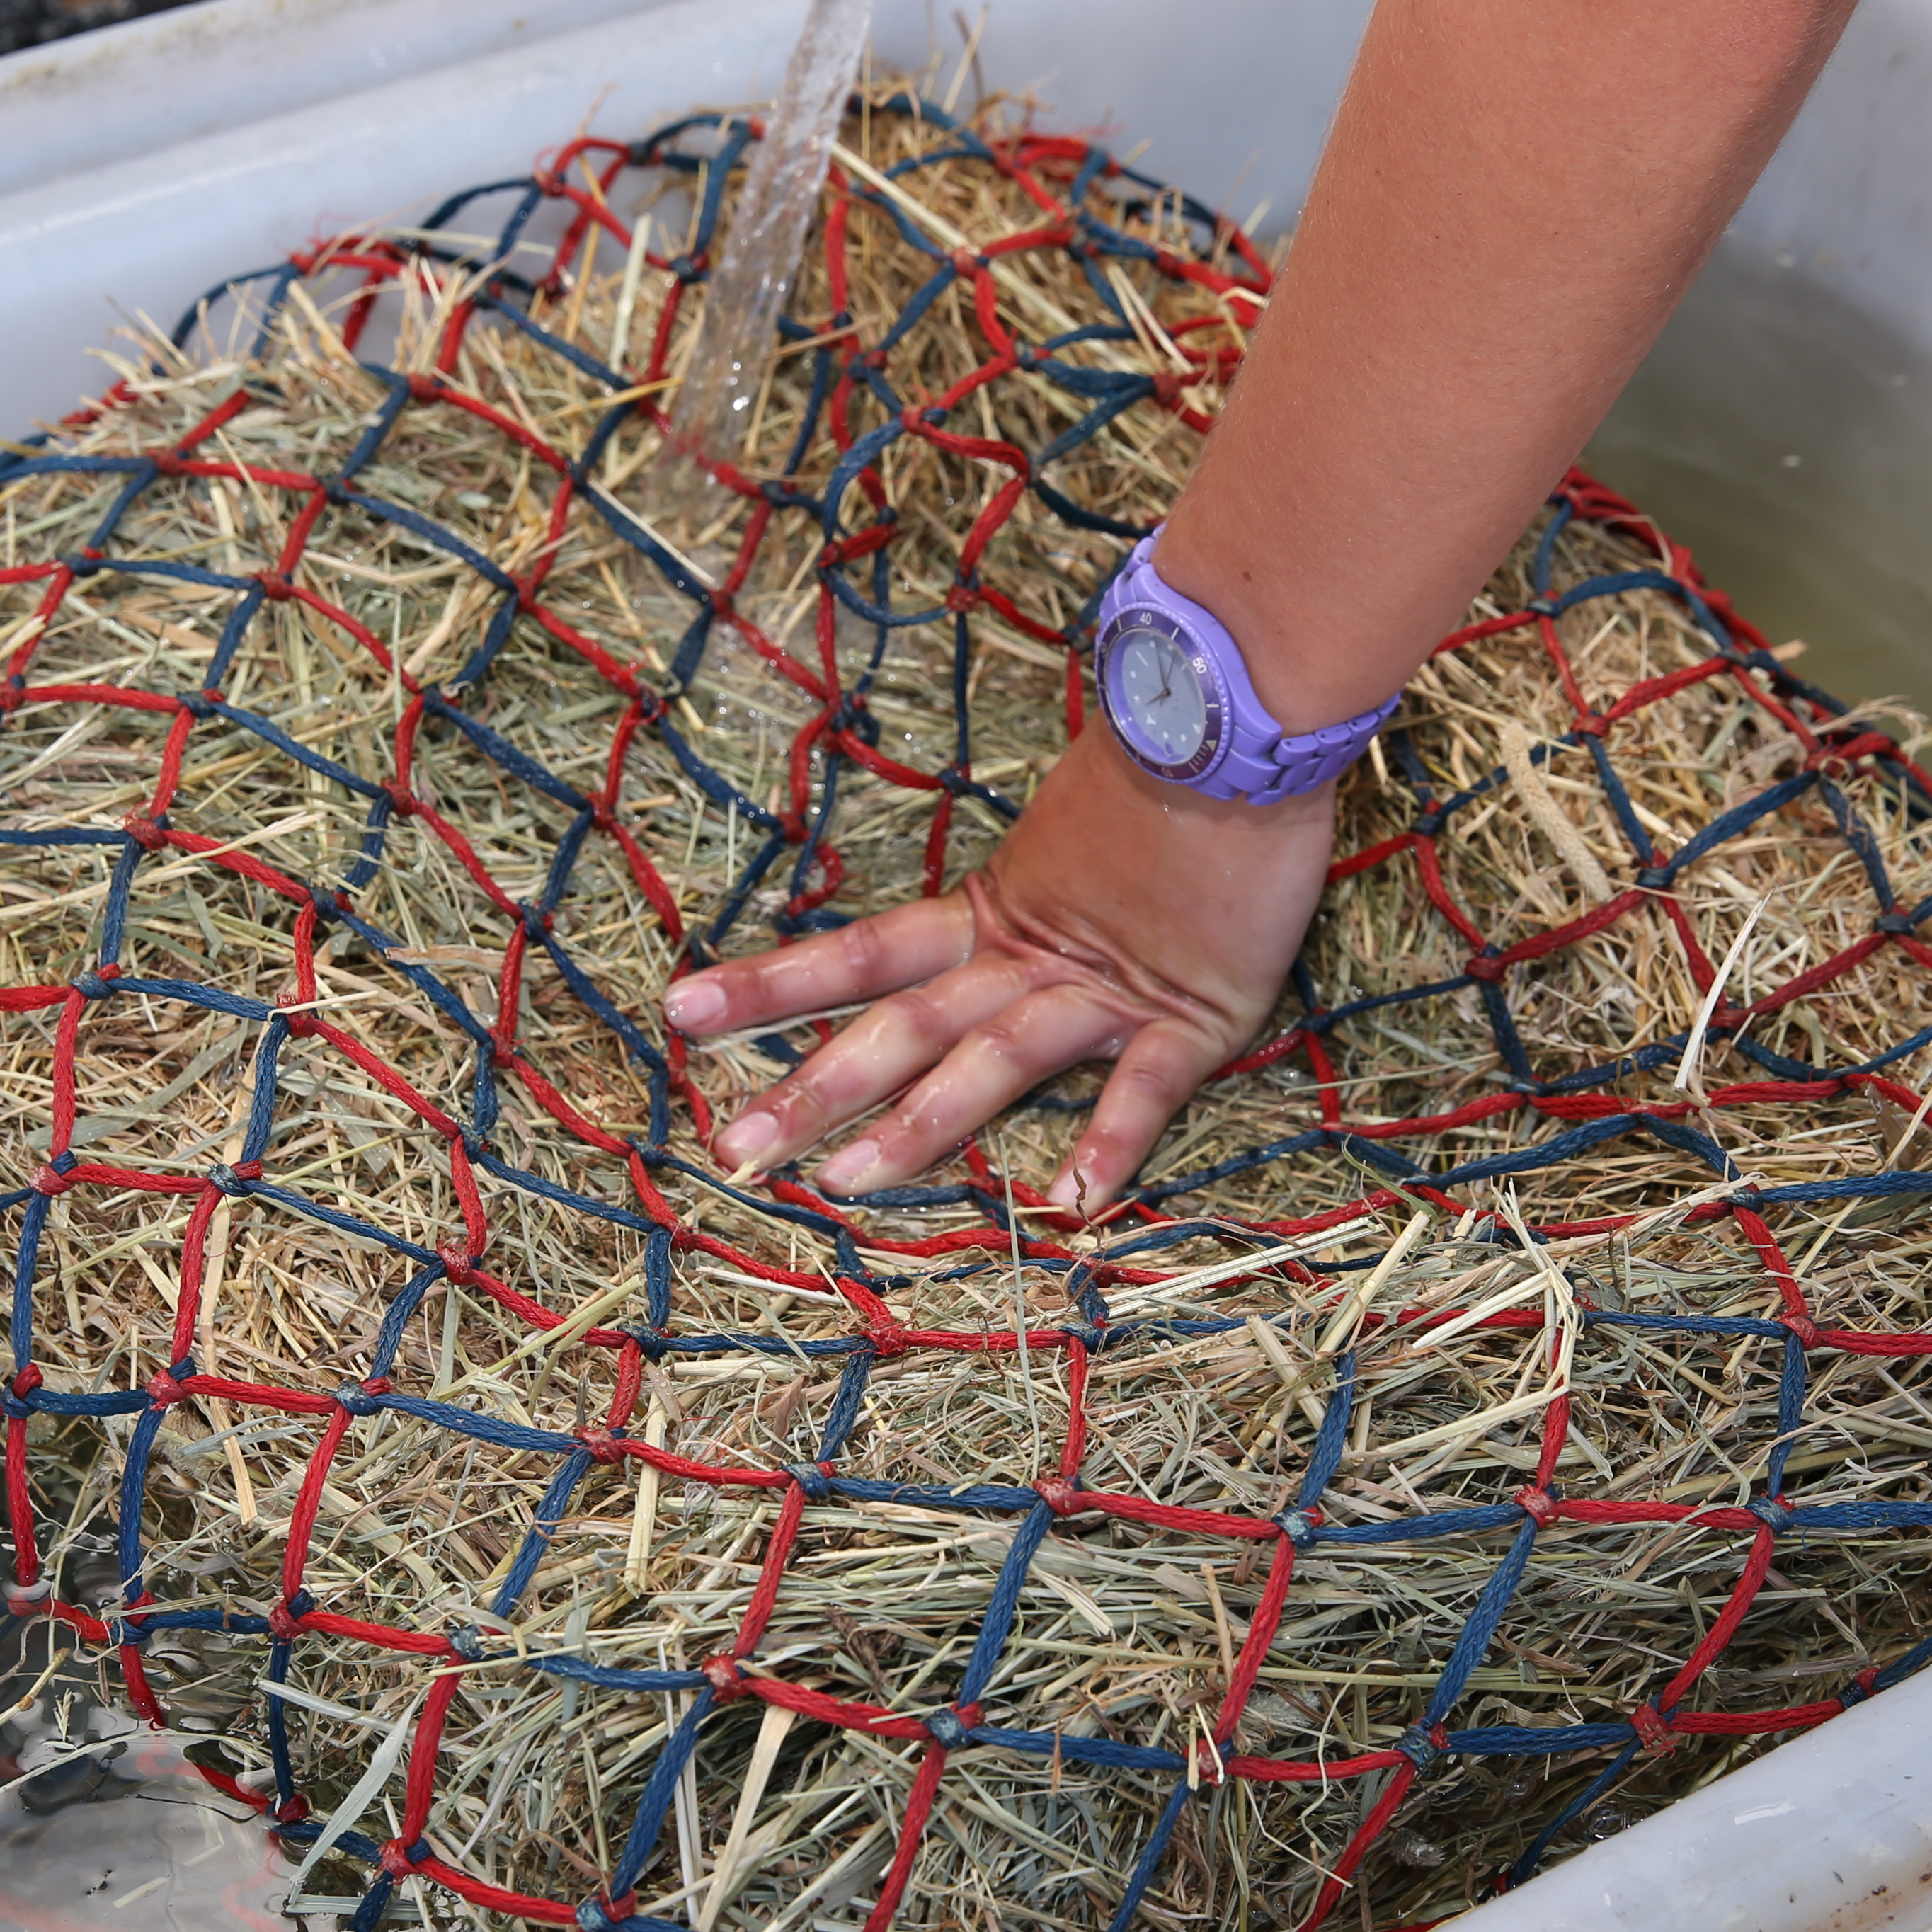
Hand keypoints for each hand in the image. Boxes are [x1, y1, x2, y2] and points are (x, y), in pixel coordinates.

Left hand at [665, 714, 1332, 1217]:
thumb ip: (1036, 886)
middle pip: (903, 1025)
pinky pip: (1142, 1086)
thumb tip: (1003, 907)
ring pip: (995, 1060)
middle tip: (733, 1147)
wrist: (1249, 726)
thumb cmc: (1171, 773)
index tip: (682, 1008)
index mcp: (996, 914)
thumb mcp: (1074, 834)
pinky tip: (1071, 1205)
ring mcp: (1104, 989)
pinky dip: (1111, 1142)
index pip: (862, 954)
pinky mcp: (1192, 1013)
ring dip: (922, 1123)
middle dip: (814, 1087)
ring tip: (850, 1182)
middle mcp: (1030, 958)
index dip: (772, 982)